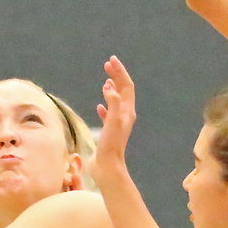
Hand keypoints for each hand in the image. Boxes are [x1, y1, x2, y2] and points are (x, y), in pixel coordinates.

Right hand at [88, 56, 136, 177]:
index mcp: (127, 111)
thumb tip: (110, 86)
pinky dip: (105, 106)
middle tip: (107, 64)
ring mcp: (117, 124)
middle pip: (123, 91)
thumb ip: (113, 102)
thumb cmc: (111, 145)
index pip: (126, 86)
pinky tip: (99, 106)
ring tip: (106, 80)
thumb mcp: (113, 121)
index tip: (111, 60)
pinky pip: (108, 115)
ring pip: (116, 102)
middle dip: (116, 76)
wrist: (108, 166)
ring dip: (112, 90)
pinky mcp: (109, 132)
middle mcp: (124, 116)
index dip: (120, 72)